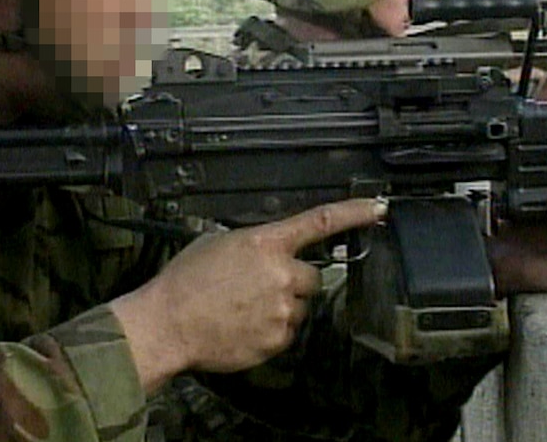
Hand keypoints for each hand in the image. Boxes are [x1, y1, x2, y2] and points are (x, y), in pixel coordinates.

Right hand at [110, 197, 386, 392]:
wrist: (167, 324)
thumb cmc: (185, 280)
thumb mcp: (217, 241)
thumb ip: (253, 242)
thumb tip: (267, 249)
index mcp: (266, 242)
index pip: (320, 222)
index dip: (354, 212)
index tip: (379, 207)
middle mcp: (281, 273)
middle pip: (312, 277)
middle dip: (293, 282)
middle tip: (261, 288)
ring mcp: (282, 309)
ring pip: (299, 307)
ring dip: (282, 307)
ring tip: (245, 310)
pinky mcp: (277, 340)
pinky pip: (287, 333)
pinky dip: (271, 331)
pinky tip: (243, 326)